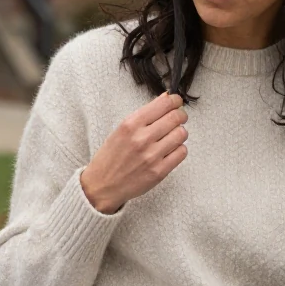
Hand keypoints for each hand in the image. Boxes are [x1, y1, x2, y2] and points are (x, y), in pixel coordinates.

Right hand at [80, 92, 188, 213]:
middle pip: (176, 117)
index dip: (175, 100)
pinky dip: (179, 149)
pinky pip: (181, 152)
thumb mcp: (121, 130)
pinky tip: (170, 150)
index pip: (164, 104)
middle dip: (180, 115)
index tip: (176, 102)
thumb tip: (166, 99)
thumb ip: (143, 116)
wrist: (103, 185)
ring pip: (181, 134)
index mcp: (130, 124)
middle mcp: (142, 138)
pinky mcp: (159, 171)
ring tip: (171, 136)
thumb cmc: (111, 157)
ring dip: (179, 133)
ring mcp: (152, 156)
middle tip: (178, 118)